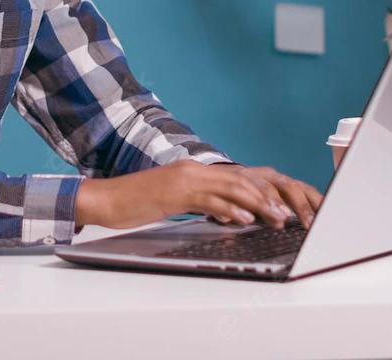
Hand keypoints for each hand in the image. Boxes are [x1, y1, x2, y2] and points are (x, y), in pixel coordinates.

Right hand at [74, 160, 323, 230]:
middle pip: (240, 180)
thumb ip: (196, 201)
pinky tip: (245, 219)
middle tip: (286, 216)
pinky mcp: (175, 193)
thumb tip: (222, 212)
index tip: (277, 208)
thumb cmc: (134, 203)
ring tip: (275, 218)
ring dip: (257, 205)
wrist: (105, 199)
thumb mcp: (171, 199)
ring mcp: (184, 180)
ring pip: (231, 188)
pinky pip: (210, 200)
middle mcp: (192, 171)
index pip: (235, 178)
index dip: (260, 192)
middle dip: (266, 198)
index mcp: (193, 171)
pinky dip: (231, 210)